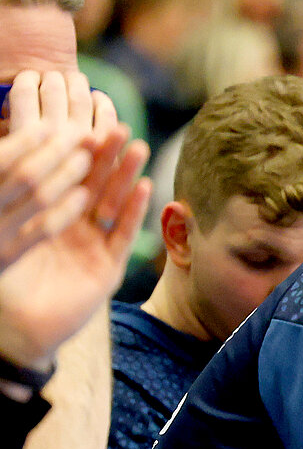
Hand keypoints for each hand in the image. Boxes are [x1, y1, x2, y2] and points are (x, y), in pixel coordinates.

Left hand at [0, 71, 150, 366]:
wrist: (16, 328)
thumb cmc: (5, 280)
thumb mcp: (4, 228)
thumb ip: (10, 198)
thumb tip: (6, 148)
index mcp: (48, 216)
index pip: (65, 177)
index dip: (76, 150)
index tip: (84, 120)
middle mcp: (74, 228)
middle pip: (93, 184)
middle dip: (107, 155)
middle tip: (118, 124)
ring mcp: (93, 247)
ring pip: (112, 204)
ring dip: (126, 175)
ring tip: (138, 146)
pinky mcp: (107, 269)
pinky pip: (122, 235)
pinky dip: (132, 212)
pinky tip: (143, 188)